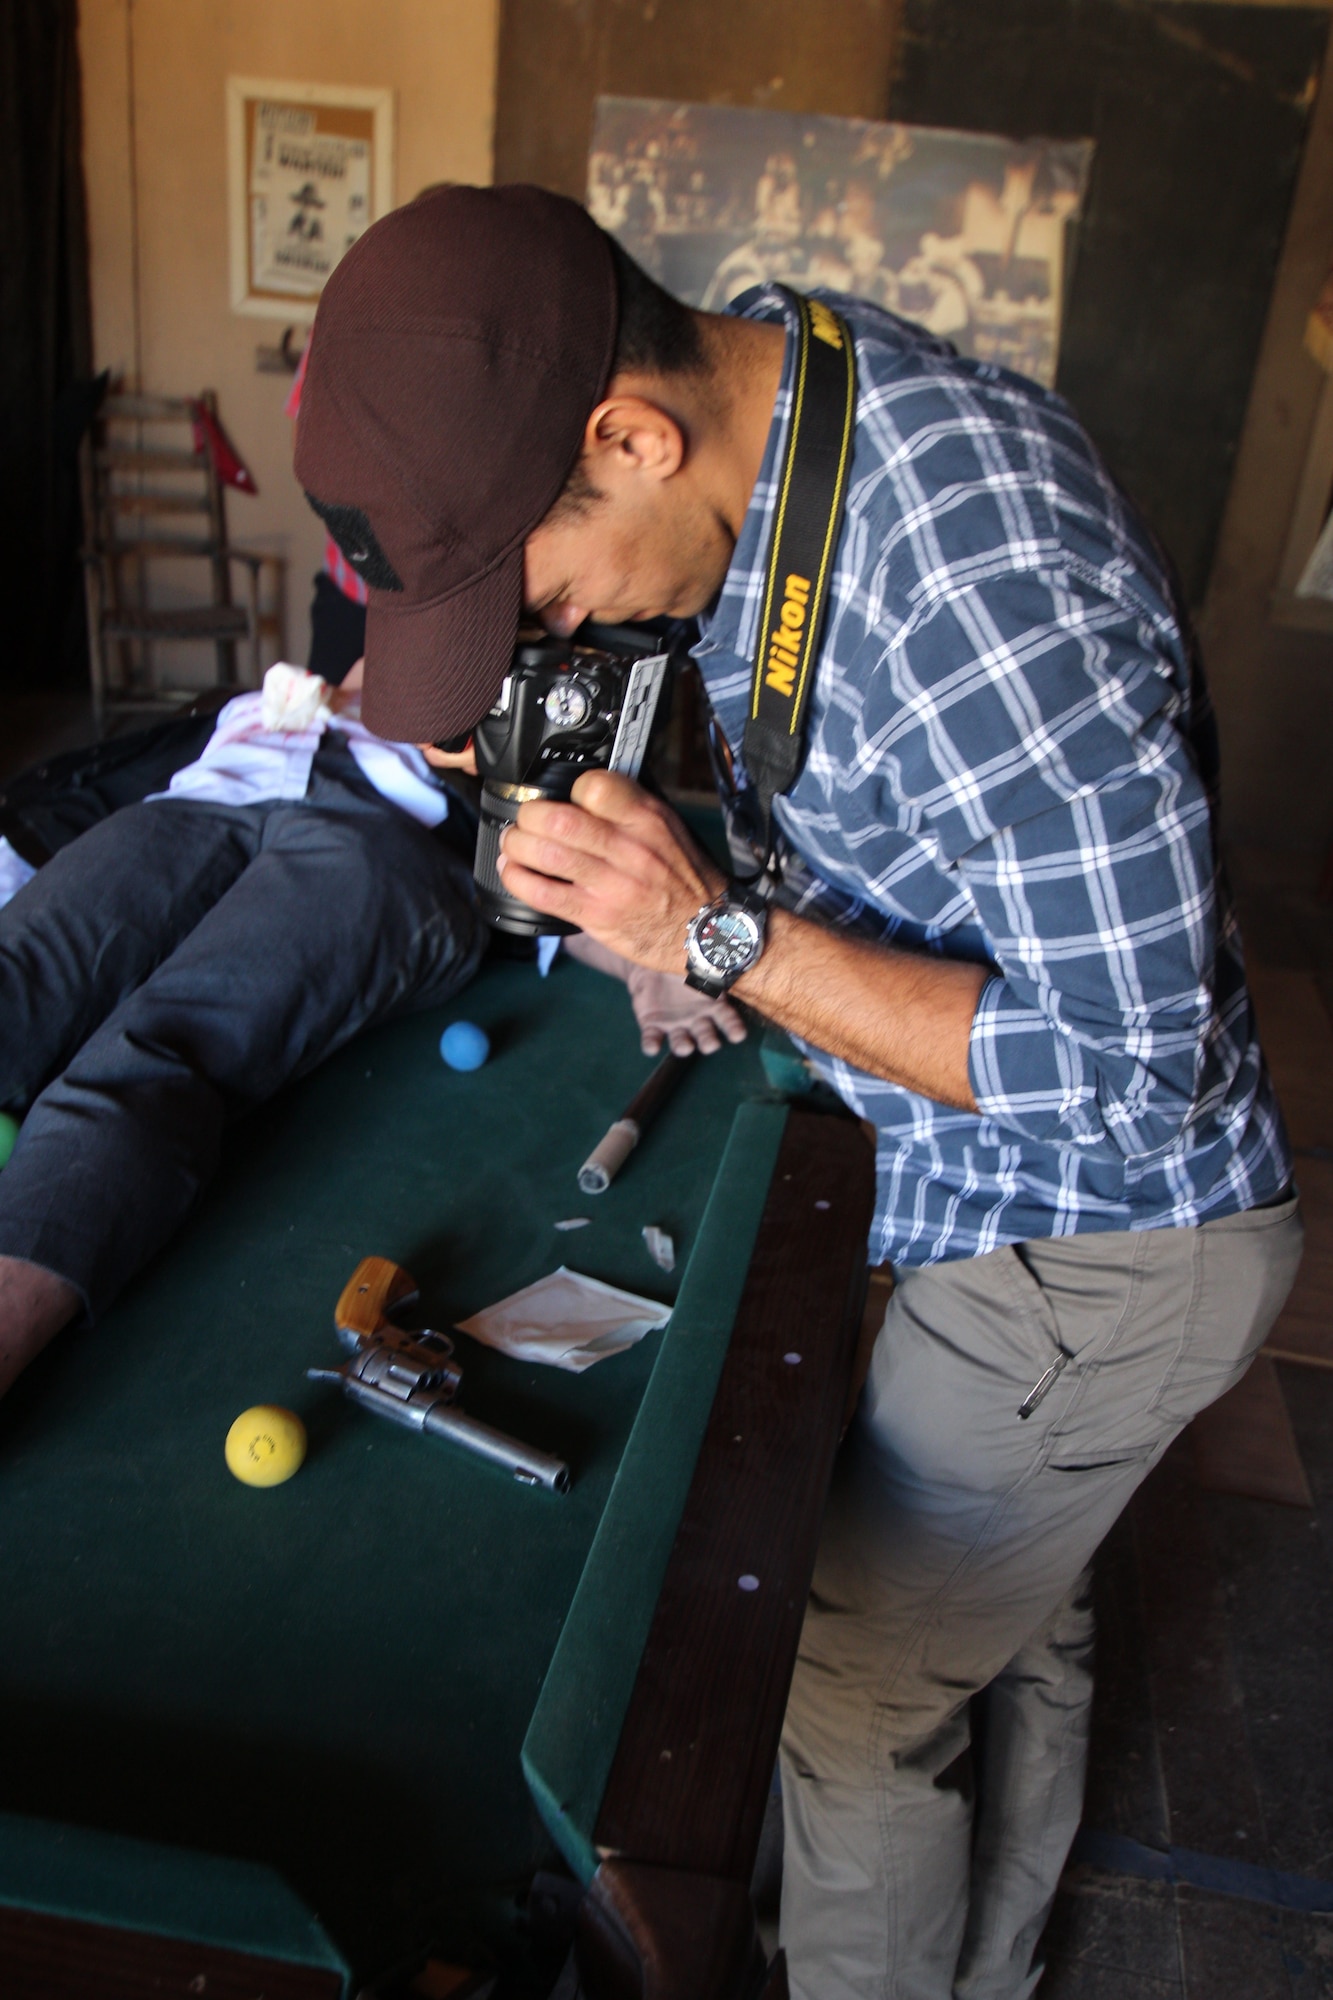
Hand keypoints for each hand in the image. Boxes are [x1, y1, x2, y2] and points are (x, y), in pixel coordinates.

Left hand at [497, 771, 725, 973]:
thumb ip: (629, 807)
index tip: (564, 797)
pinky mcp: (597, 916)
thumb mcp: (669, 828)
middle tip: (525, 819)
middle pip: (559, 820)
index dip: (570, 788)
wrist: (708, 930)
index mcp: (647, 820)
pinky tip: (513, 871)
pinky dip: (518, 879)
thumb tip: (583, 790)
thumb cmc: (684, 878)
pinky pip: (544, 894)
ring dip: (517, 845)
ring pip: (546, 854)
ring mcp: (612, 885)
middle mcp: (629, 850)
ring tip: (514, 843)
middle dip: (529, 815)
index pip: (594, 786)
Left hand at [626, 965, 746, 1057]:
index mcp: (712, 1006)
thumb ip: (708, 963)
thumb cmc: (683, 964)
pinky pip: (652, 1039)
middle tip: (711, 1045)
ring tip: (685, 1048)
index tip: (738, 1035)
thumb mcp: (698, 962)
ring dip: (683, 1046)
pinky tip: (652, 1048)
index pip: (727, 1020)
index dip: (733, 1028)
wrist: (653, 965)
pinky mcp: (653, 1027)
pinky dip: (651, 1044)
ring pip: (681, 1041)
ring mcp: (675, 1026)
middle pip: (705, 1035)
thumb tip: (723, 947)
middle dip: (708, 1042)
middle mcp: (696, 1021)